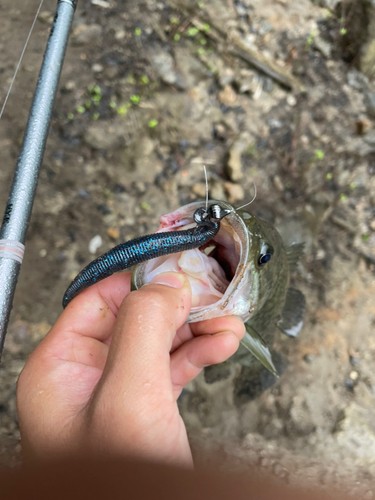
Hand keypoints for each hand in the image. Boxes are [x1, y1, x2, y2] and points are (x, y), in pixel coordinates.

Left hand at [17, 272, 244, 466]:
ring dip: (197, 327)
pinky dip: (200, 351)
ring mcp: (119, 393)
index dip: (137, 278)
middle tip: (211, 291)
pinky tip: (223, 344)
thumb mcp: (127, 396)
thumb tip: (166, 283)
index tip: (175, 263)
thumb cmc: (119, 485)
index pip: (97, 301)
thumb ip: (143, 329)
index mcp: (60, 368)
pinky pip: (175, 367)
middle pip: (135, 317)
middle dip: (178, 304)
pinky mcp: (148, 408)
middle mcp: (86, 377)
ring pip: (160, 341)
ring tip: (228, 319)